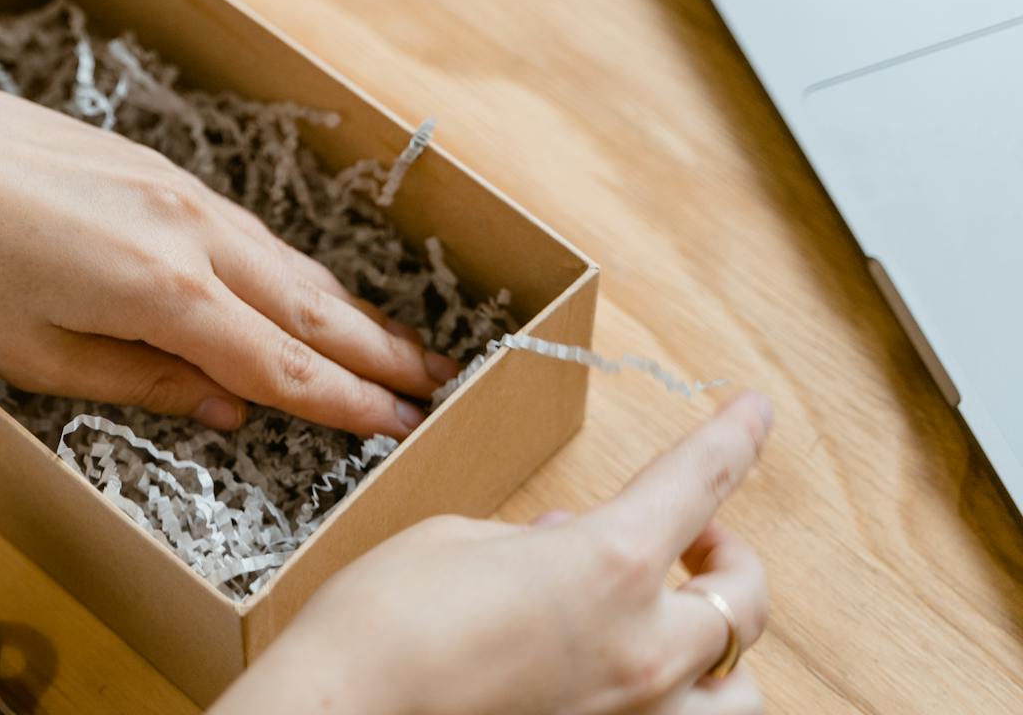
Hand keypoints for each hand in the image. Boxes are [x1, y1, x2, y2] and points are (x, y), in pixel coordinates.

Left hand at [0, 39, 455, 437]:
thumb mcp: (34, 354)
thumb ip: (142, 383)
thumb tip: (227, 407)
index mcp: (160, 292)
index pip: (279, 363)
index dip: (345, 401)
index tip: (398, 425)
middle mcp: (186, 231)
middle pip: (305, 304)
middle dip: (377, 350)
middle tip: (438, 382)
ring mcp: (173, 187)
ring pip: (281, 258)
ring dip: (343, 303)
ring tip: (395, 338)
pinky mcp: (150, 162)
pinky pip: (242, 225)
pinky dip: (287, 263)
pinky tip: (299, 281)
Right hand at [210, 393, 772, 714]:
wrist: (340, 713)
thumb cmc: (381, 623)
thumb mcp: (457, 542)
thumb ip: (532, 542)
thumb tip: (565, 545)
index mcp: (609, 564)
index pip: (697, 481)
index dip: (733, 438)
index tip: (755, 411)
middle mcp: (644, 649)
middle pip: (745, 601)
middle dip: (726, 557)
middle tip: (692, 537)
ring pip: (742, 693)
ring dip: (723, 651)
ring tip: (680, 624)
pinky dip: (678, 699)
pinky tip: (628, 673)